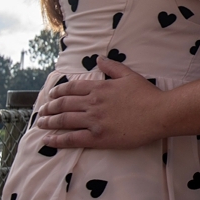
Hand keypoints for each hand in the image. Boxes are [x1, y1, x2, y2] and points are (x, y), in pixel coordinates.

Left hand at [36, 57, 166, 149]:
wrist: (159, 114)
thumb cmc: (147, 95)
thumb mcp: (129, 75)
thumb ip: (112, 67)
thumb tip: (98, 59)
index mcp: (99, 88)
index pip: (72, 88)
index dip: (58, 91)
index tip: (51, 94)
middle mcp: (92, 103)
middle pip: (63, 104)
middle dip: (49, 107)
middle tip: (42, 111)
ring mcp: (93, 121)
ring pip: (64, 120)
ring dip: (49, 122)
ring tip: (41, 123)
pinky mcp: (97, 138)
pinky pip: (72, 139)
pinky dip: (57, 139)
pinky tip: (48, 140)